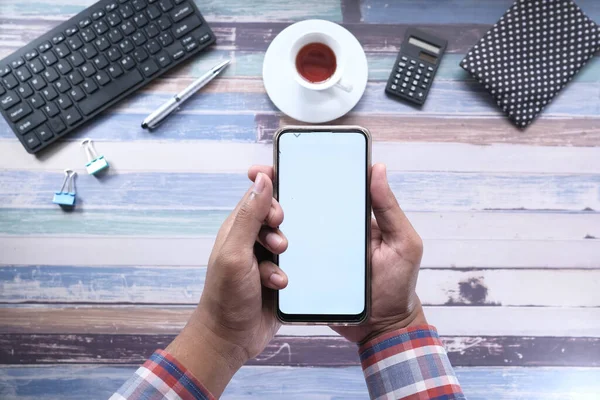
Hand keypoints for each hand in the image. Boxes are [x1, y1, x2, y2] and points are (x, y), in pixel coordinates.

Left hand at [166, 172, 288, 396]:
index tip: (281, 180)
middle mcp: (250, 240)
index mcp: (237, 228)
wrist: (230, 337)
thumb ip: (250, 216)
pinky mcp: (277, 278)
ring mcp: (264, 259)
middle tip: (277, 242)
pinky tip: (278, 286)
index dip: (269, 185)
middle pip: (276, 216)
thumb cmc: (225, 295)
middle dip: (281, 225)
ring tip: (274, 270)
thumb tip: (261, 179)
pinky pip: (292, 265)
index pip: (255, 194)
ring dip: (284, 254)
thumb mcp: (235, 252)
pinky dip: (286, 274)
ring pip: (287, 241)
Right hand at [247, 163, 425, 344]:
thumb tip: (377, 168)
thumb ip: (389, 209)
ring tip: (262, 219)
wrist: (384, 328)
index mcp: (348, 217)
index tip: (277, 163)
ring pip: (286, 232)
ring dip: (269, 222)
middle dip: (274, 191)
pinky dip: (272, 254)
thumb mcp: (402, 242)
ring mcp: (315, 253)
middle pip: (297, 206)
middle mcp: (328, 231)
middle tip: (257, 181)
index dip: (300, 172)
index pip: (322, 189)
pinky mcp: (306, 275)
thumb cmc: (398, 284)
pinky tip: (261, 248)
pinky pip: (286, 261)